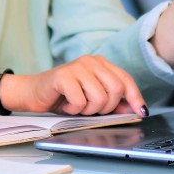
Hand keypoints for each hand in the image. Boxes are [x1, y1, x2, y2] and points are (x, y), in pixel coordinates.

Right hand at [2, 56, 146, 115]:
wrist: (32, 93)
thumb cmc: (63, 97)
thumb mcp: (91, 100)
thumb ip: (113, 102)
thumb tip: (135, 109)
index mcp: (100, 63)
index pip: (125, 79)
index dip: (135, 97)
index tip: (141, 112)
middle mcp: (90, 61)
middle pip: (115, 89)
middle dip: (107, 107)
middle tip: (91, 110)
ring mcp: (77, 67)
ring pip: (99, 98)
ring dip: (88, 110)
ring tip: (76, 106)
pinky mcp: (63, 76)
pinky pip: (80, 101)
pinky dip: (74, 109)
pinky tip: (65, 104)